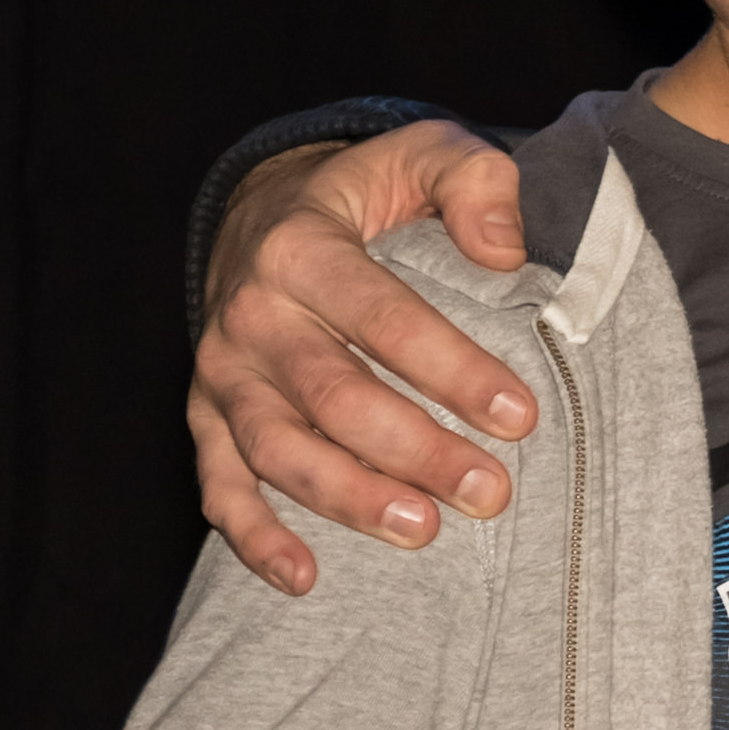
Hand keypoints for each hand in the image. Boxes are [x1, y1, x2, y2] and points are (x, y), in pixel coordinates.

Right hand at [192, 122, 535, 593]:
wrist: (263, 213)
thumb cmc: (364, 194)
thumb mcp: (422, 152)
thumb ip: (473, 179)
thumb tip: (503, 249)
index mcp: (302, 247)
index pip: (383, 318)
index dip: (452, 369)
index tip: (520, 416)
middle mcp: (251, 314)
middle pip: (333, 396)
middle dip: (415, 450)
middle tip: (491, 493)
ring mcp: (223, 372)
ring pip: (277, 449)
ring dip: (348, 498)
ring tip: (422, 531)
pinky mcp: (208, 416)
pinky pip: (220, 484)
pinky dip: (253, 536)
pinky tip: (304, 577)